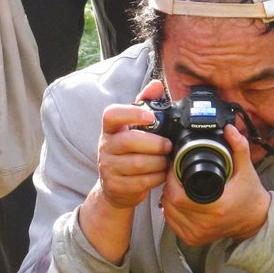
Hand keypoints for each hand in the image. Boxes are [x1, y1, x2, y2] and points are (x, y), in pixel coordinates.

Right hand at [96, 79, 172, 209]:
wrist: (115, 187)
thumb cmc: (128, 153)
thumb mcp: (133, 129)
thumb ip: (144, 105)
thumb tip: (156, 85)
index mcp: (110, 129)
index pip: (112, 115)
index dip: (132, 114)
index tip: (151, 117)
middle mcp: (105, 147)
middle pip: (129, 141)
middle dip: (154, 144)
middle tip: (168, 145)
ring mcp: (108, 168)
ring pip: (137, 164)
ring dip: (157, 162)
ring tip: (166, 161)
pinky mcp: (115, 186)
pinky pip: (140, 182)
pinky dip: (156, 178)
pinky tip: (161, 174)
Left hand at [160, 124, 271, 247]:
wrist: (255, 221)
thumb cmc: (250, 195)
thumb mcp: (247, 169)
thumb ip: (238, 148)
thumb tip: (229, 129)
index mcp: (216, 207)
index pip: (178, 195)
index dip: (171, 179)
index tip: (175, 168)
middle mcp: (205, 224)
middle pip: (170, 203)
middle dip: (168, 186)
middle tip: (174, 176)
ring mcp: (197, 234)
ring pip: (168, 213)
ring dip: (167, 199)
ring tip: (176, 187)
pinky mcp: (193, 240)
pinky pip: (171, 224)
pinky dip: (170, 212)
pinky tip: (177, 202)